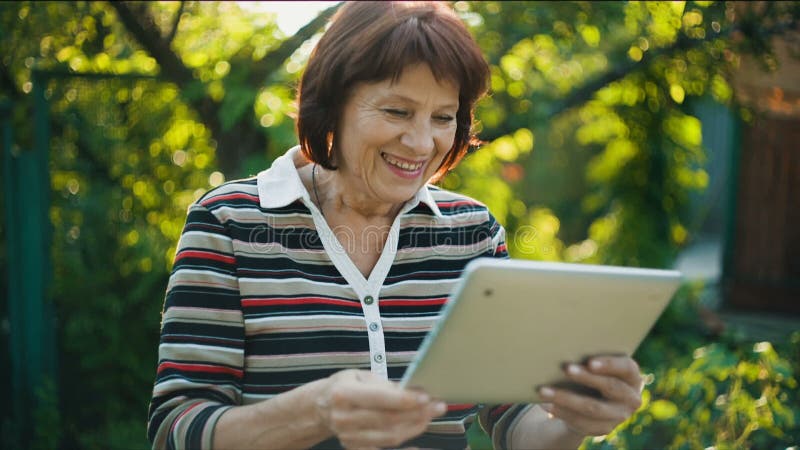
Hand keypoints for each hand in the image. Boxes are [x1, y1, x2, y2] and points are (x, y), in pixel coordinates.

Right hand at [315, 369, 446, 448]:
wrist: (320, 407)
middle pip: (388, 420)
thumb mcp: (361, 376)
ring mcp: (348, 437)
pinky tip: (420, 439)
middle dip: (417, 413)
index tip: (426, 397)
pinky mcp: (354, 449)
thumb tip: (417, 393)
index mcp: (343, 394)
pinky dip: (405, 448)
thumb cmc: (345, 386)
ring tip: (430, 416)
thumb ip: (386, 385)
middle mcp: (343, 418)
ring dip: (415, 427)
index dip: (405, 399)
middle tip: (438, 406)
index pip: (380, 399)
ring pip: (390, 437)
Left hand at [538, 356, 642, 436]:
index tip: (590, 362)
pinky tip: (547, 405)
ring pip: (592, 408)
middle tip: (565, 368)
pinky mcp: (605, 428)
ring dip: (566, 398)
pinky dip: (563, 412)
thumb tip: (560, 349)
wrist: (596, 400)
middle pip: (610, 387)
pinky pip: (583, 422)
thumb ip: (589, 358)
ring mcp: (620, 416)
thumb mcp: (597, 365)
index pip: (627, 368)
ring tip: (544, 390)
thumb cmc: (594, 372)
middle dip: (586, 377)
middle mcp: (631, 398)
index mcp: (632, 376)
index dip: (610, 364)